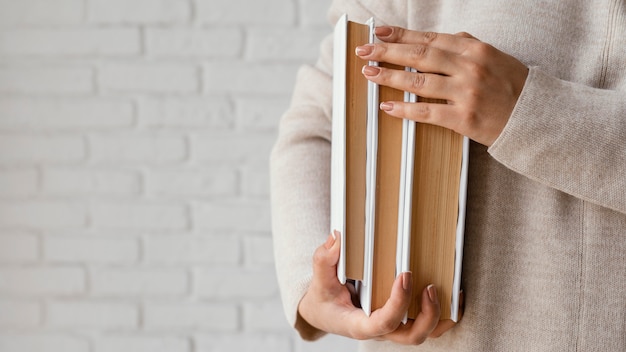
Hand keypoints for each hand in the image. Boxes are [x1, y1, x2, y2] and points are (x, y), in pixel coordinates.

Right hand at [297, 231, 458, 343]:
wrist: (323, 312)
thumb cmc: (323, 298)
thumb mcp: (319, 279)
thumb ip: (324, 260)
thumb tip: (338, 238)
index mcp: (359, 325)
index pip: (383, 323)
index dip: (398, 302)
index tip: (404, 276)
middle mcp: (380, 330)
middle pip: (411, 336)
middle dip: (427, 314)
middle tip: (430, 286)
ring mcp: (392, 328)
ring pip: (423, 333)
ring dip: (439, 316)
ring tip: (446, 289)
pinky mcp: (400, 321)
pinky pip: (426, 325)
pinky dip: (441, 314)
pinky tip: (451, 294)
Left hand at [356, 26, 528, 145]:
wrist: (536, 117)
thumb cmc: (513, 87)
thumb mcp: (493, 56)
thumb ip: (466, 45)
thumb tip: (440, 38)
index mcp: (474, 49)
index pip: (429, 39)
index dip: (401, 35)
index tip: (380, 33)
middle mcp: (469, 67)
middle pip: (419, 56)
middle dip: (388, 52)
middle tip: (365, 51)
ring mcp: (466, 93)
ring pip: (419, 82)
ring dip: (390, 77)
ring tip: (370, 74)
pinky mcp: (464, 118)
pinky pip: (428, 112)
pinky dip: (405, 109)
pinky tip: (387, 105)